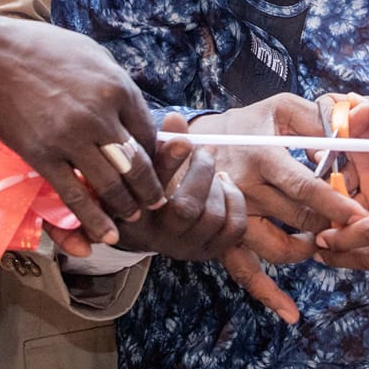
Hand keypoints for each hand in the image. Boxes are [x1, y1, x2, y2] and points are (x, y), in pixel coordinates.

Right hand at [0, 18, 165, 245]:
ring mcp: (70, 138)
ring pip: (110, 184)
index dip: (155, 154)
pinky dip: (93, 219)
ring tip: (134, 215)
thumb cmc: (43, 49)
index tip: (156, 165)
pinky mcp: (42, 156)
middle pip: (136, 164)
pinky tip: (106, 233)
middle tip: (157, 200)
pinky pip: (74, 196)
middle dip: (151, 188)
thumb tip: (132, 111)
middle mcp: (99, 116)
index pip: (148, 132)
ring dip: (126, 206)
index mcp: (116, 88)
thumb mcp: (93, 55)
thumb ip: (115, 85)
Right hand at [112, 117, 247, 262]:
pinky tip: (224, 187)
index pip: (150, 187)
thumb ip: (161, 143)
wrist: (149, 227)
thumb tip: (176, 116)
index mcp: (133, 210)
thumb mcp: (146, 165)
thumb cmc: (147, 187)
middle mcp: (156, 236)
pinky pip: (233, 228)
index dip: (169, 163)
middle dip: (202, 172)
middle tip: (205, 151)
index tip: (185, 142)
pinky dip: (235, 202)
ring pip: (213, 217)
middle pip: (187, 208)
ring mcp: (183, 247)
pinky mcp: (207, 251)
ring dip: (218, 187)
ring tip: (213, 173)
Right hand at [191, 93, 368, 323]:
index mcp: (261, 156)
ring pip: (276, 249)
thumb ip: (317, 118)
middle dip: (329, 227)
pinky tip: (290, 313)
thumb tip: (348, 133)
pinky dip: (268, 294)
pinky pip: (245, 271)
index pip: (303, 185)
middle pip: (297, 220)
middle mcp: (244, 190)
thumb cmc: (244, 124)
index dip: (334, 203)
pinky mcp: (223, 238)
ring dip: (305, 250)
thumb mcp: (280, 108)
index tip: (360, 216)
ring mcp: (232, 217)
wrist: (187, 144)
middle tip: (350, 226)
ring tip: (318, 239)